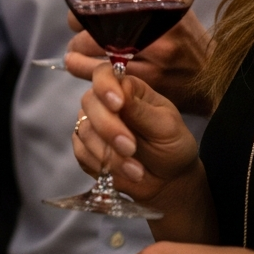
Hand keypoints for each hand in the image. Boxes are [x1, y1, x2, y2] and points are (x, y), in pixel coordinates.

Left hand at [63, 9, 210, 114]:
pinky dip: (79, 65)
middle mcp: (158, 13)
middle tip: (77, 23)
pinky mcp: (148, 76)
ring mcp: (154, 47)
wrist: (215, 74)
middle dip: (76, 14)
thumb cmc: (181, 35)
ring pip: (87, 40)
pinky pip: (94, 69)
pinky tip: (81, 63)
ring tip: (81, 46)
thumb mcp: (166, 0)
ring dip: (76, 44)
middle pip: (93, 4)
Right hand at [72, 65, 199, 207]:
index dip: (105, 86)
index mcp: (127, 89)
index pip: (104, 74)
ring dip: (109, 153)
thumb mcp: (166, 127)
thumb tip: (120, 91)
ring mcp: (92, 124)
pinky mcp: (85, 147)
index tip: (118, 104)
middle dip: (108, 128)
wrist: (169, 180)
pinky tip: (124, 173)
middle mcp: (104, 102)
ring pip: (84, 130)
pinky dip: (102, 165)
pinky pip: (81, 152)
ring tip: (136, 171)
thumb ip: (141, 110)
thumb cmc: (172, 145)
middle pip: (89, 102)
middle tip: (130, 148)